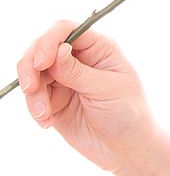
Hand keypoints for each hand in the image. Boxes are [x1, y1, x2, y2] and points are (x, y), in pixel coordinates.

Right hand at [16, 21, 161, 171]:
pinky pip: (34, 97)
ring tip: (44, 114)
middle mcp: (80, 59)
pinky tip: (47, 122)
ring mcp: (66, 79)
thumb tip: (58, 51)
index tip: (41, 63)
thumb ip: (78, 72)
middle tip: (31, 88)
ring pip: (35, 73)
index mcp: (100, 48)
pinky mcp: (55, 100)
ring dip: (33, 93)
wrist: (126, 147)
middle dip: (31, 66)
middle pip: (43, 48)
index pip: (67, 30)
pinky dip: (35, 108)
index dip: (49, 41)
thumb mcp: (107, 90)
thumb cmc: (128, 113)